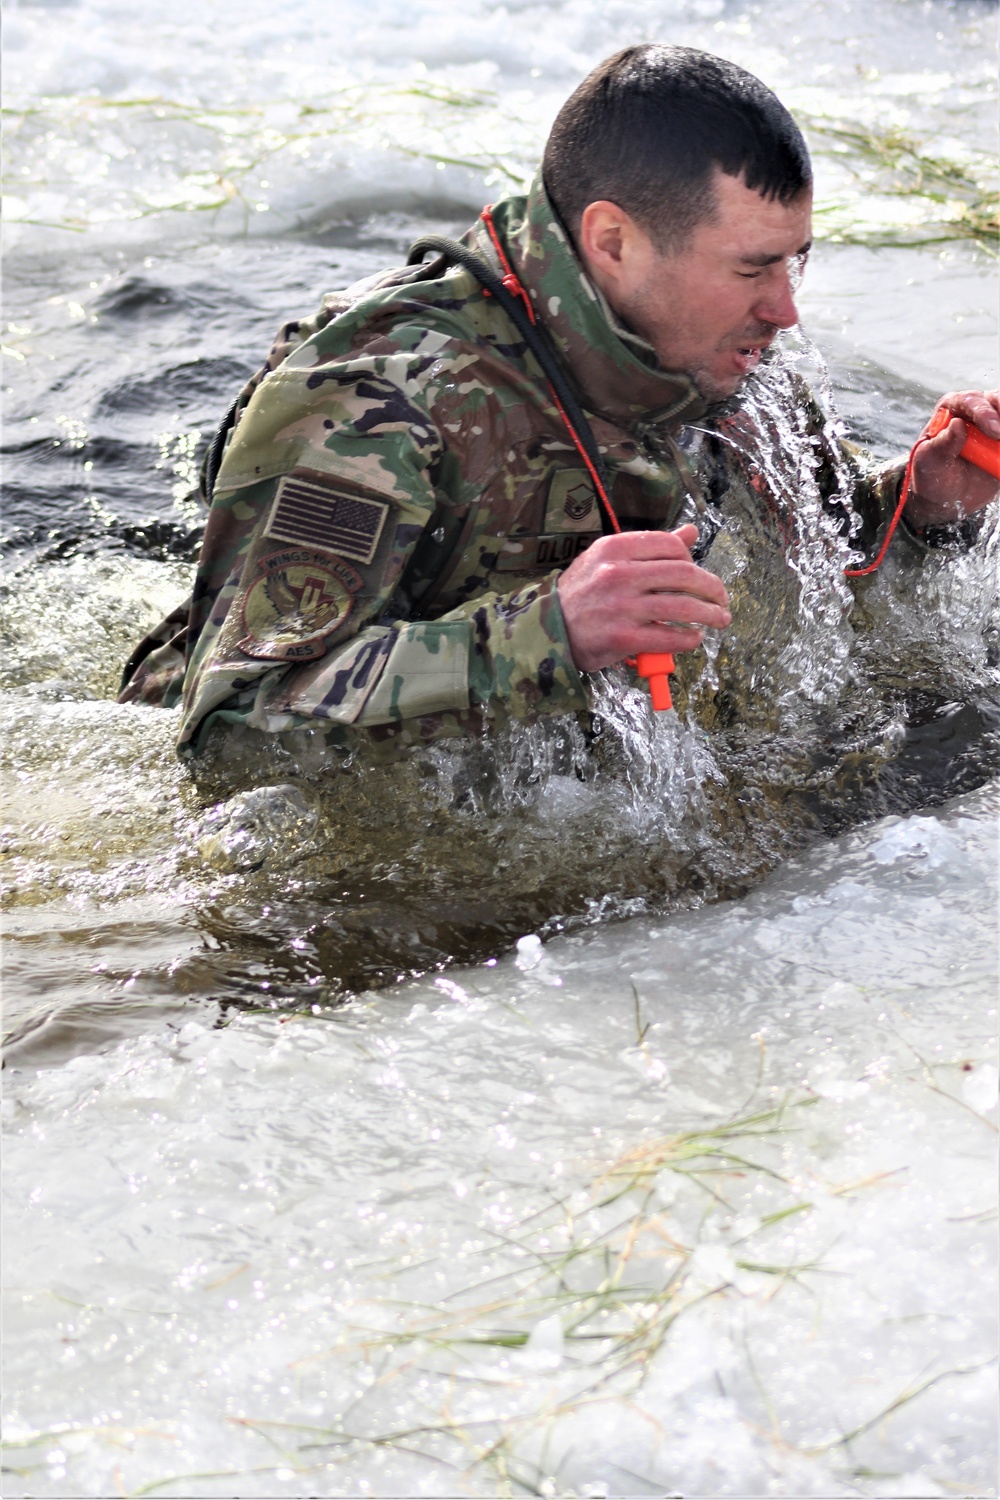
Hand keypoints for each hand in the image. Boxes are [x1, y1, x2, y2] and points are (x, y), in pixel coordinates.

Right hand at [557, 524, 731, 672]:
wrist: (546, 629)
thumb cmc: (581, 593)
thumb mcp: (607, 559)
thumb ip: (650, 547)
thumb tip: (690, 532)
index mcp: (615, 548)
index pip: (671, 546)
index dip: (692, 560)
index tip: (698, 574)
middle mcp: (618, 573)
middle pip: (684, 575)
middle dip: (713, 588)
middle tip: (722, 598)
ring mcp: (621, 606)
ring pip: (683, 607)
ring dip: (710, 615)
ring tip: (720, 619)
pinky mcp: (623, 637)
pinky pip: (669, 637)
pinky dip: (688, 639)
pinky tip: (694, 638)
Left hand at [906, 388, 999, 527]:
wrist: (949, 496)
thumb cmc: (934, 475)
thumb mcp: (930, 463)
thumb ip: (941, 444)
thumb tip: (957, 423)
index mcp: (951, 409)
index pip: (969, 401)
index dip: (983, 412)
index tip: (993, 431)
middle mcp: (975, 409)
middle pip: (995, 400)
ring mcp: (994, 420)